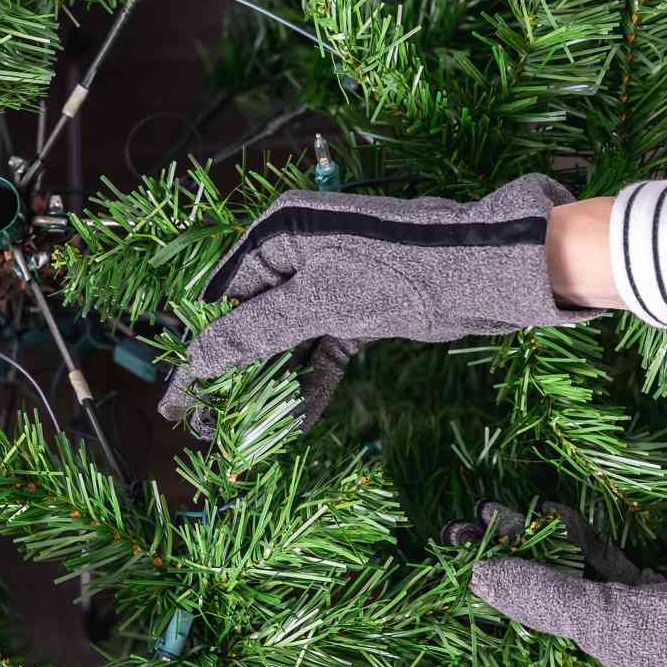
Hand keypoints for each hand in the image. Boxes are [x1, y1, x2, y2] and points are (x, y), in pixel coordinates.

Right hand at [158, 175, 602, 431]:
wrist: (487, 270)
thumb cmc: (399, 272)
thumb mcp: (318, 305)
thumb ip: (254, 334)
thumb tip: (195, 363)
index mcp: (279, 232)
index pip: (222, 298)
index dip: (201, 352)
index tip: (178, 405)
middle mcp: (300, 250)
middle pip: (251, 320)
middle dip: (233, 375)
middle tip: (207, 429)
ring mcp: (331, 280)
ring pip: (287, 341)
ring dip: (271, 386)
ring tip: (245, 434)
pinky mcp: (360, 307)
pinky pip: (322, 351)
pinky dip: (311, 385)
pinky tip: (295, 423)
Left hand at [448, 502, 666, 666]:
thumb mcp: (604, 622)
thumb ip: (539, 597)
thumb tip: (473, 573)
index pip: (507, 653)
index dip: (471, 613)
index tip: (436, 574)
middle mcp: (593, 665)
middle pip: (528, 610)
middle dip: (495, 568)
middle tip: (451, 532)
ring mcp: (620, 628)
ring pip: (560, 581)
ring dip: (529, 545)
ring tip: (487, 510)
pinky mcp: (644, 597)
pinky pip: (597, 566)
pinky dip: (575, 539)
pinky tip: (546, 510)